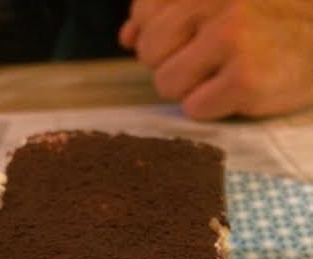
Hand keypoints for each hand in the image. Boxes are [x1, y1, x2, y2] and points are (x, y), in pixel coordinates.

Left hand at [119, 0, 312, 118]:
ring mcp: (232, 36)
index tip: (190, 40)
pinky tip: (239, 91)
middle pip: (149, 51)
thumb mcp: (222, 1)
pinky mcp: (246, 78)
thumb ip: (170, 10)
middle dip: (172, 63)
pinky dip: (212, 108)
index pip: (144, 12)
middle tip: (210, 61)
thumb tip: (126, 36)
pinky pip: (193, 108)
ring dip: (189, 89)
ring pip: (165, 82)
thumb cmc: (272, 19)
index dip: (160, 36)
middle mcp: (216, 0)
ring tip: (224, 75)